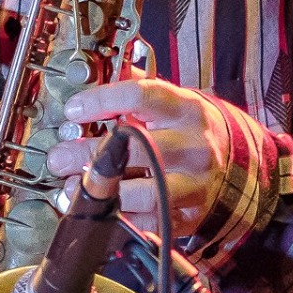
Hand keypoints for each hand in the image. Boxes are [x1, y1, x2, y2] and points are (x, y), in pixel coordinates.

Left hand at [43, 77, 233, 236]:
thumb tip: (95, 69)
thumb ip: (134, 85)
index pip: (142, 96)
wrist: (233, 164)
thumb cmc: (189, 129)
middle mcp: (194, 147)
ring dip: (102, 190)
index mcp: (187, 110)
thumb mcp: (171, 100)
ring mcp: (194, 184)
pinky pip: (149, 222)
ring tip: (73, 186)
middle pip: (137, 148)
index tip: (74, 110)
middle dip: (88, 154)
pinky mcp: (188, 216)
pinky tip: (100, 208)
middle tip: (59, 157)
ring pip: (145, 192)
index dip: (102, 101)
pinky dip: (119, 218)